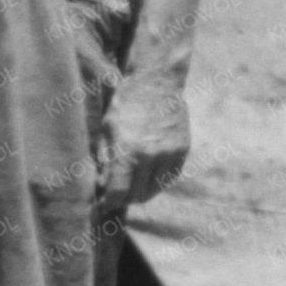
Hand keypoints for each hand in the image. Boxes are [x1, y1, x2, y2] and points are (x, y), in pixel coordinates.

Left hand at [100, 74, 191, 204]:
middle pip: (136, 196)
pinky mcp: (182, 151)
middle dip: (123, 198)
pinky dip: (157, 180)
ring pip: (154, 189)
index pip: (118, 194)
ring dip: (141, 190)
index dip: (108, 202)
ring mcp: (170, 154)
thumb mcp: (106, 131)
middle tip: (115, 192)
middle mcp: (151, 157)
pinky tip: (146, 172)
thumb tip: (103, 188)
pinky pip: (169, 177)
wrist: (155, 83)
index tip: (102, 202)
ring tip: (130, 182)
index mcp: (128, 152)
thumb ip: (105, 162)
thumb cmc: (125, 105)